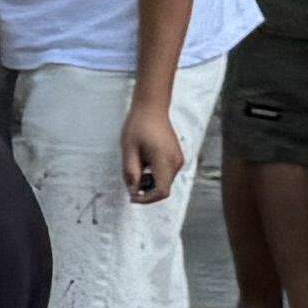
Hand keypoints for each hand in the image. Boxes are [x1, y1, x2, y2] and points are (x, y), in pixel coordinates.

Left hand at [120, 89, 185, 203]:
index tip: (132, 197)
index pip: (161, 191)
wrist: (151, 108)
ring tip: (136, 167)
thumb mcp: (128, 150)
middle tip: (130, 181)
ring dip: (150, 182)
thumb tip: (133, 191)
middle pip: (163, 188)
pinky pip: (167, 173)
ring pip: (165, 182)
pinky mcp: (177, 157)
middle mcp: (176, 162)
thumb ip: (131, 172)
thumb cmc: (138, 126)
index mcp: (164, 160)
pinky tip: (144, 163)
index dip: (147, 199)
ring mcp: (178, 159)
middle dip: (146, 190)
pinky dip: (155, 175)